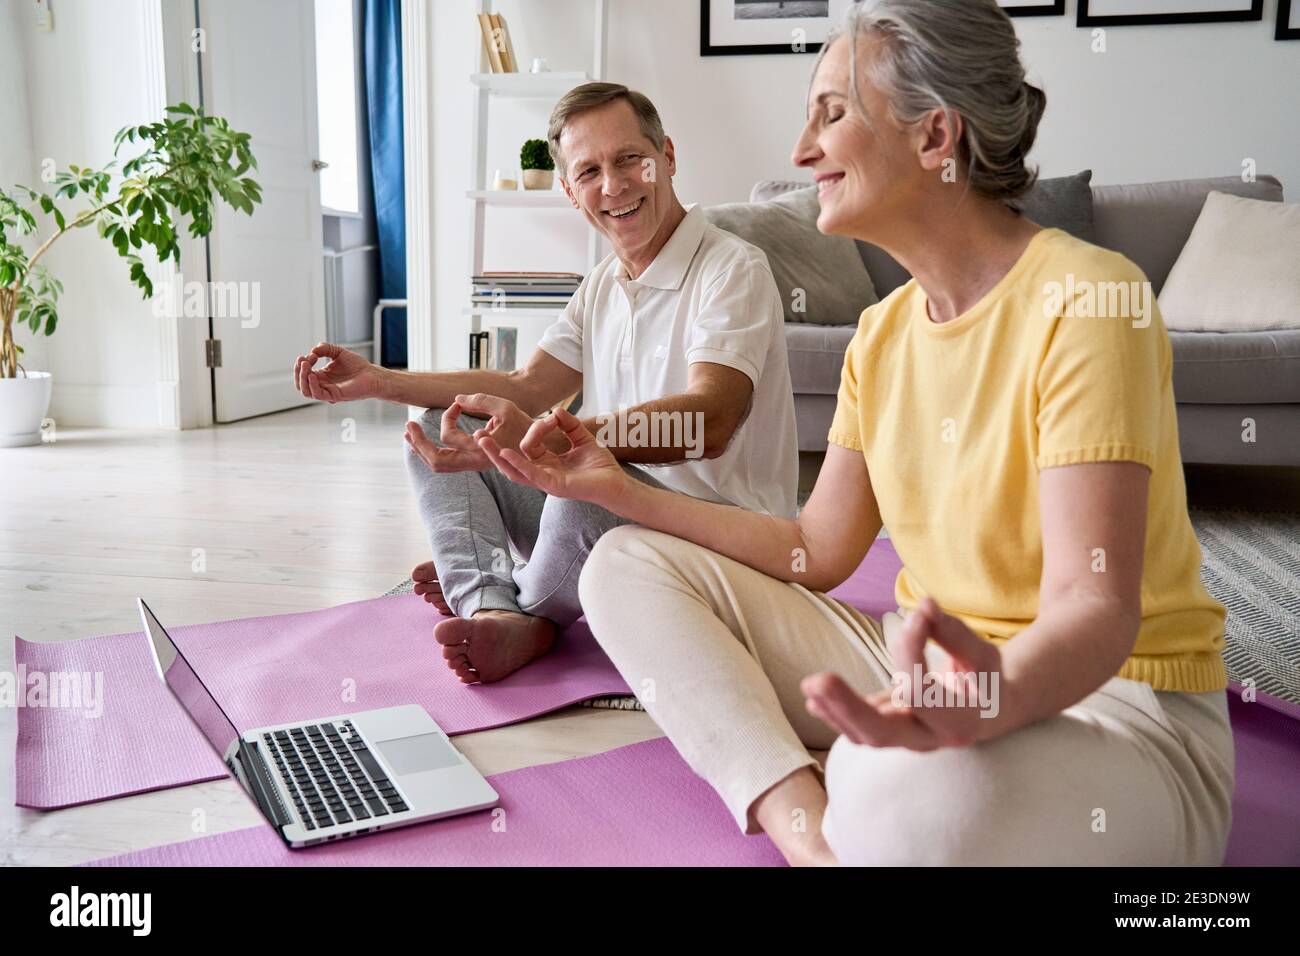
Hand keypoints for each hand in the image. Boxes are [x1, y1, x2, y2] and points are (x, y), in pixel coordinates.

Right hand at [293, 343, 382, 402]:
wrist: (372, 374)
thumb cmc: (358, 366)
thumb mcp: (338, 352)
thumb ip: (325, 349)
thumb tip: (312, 351)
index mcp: (322, 376)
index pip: (304, 373)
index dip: (303, 363)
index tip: (312, 354)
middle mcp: (323, 385)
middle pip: (301, 383)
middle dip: (297, 371)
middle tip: (301, 360)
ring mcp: (328, 391)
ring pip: (306, 390)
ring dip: (302, 377)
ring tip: (305, 365)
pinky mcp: (334, 396)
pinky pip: (318, 394)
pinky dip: (312, 385)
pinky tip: (312, 374)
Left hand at [404, 394, 532, 473]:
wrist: (538, 446)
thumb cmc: (523, 426)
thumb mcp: (505, 406)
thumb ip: (480, 400)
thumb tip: (457, 399)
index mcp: (480, 450)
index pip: (449, 436)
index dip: (447, 417)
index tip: (456, 405)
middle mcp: (474, 462)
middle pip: (436, 461)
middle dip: (419, 444)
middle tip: (408, 426)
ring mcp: (472, 464)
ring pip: (438, 465)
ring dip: (421, 450)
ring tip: (409, 434)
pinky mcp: (472, 462)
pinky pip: (445, 463)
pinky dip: (430, 452)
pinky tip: (422, 440)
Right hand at [476, 406, 630, 508]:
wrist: (616, 482)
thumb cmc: (600, 465)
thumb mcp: (582, 438)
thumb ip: (569, 424)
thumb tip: (556, 410)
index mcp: (546, 463)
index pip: (528, 445)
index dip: (535, 428)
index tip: (554, 417)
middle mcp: (541, 473)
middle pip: (510, 461)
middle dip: (493, 448)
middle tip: (477, 433)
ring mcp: (545, 481)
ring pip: (513, 470)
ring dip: (495, 455)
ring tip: (481, 440)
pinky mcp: (552, 486)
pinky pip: (529, 475)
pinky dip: (516, 463)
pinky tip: (505, 453)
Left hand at [801, 597, 1004, 750]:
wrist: (991, 710)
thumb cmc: (985, 677)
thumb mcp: (981, 653)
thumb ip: (952, 632)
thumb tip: (925, 604)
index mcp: (959, 722)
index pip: (920, 691)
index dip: (911, 649)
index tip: (916, 615)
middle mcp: (931, 739)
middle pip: (881, 733)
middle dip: (847, 707)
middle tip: (817, 681)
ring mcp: (908, 740)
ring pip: (865, 737)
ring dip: (835, 711)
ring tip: (810, 686)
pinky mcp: (893, 733)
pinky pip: (861, 731)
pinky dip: (836, 715)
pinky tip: (814, 700)